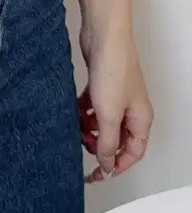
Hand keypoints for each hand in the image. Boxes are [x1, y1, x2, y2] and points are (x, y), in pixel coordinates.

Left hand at [78, 29, 153, 182]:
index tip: (97, 174)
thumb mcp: (109, 114)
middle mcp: (131, 109)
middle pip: (116, 138)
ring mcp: (116, 96)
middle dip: (98, 145)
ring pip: (102, 122)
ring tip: (74, 127)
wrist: (103, 37)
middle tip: (81, 145)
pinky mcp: (101, 84)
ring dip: (88, 127)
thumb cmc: (113, 69)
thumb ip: (107, 142)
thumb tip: (107, 165)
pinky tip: (71, 110)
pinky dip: (82, 111)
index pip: (132, 153)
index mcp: (140, 120)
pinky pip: (92, 105)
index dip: (115, 166)